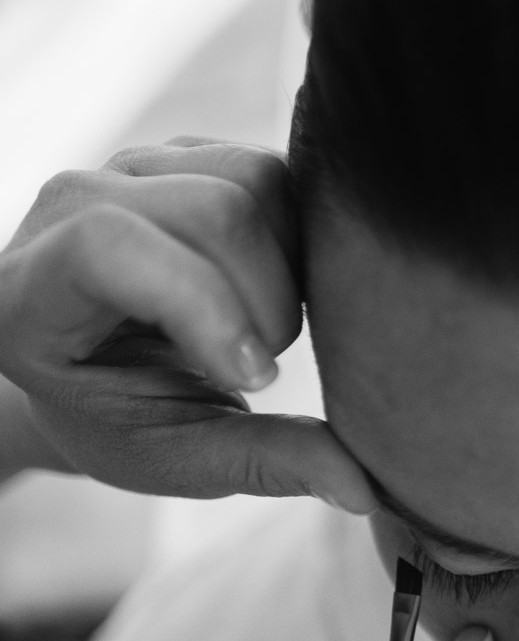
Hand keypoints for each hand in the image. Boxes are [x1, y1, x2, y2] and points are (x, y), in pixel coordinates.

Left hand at [0, 138, 373, 508]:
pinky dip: (302, 234)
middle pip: (213, 211)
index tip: (256, 378)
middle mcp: (71, 204)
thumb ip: (265, 463)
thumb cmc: (122, 417)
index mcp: (31, 291)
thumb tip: (365, 488)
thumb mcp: (180, 455)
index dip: (202, 304)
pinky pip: (277, 169)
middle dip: (271, 299)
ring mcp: (131, 167)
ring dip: (292, 264)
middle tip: (261, 363)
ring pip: (256, 178)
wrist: (96, 362)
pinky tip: (279, 281)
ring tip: (266, 320)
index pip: (109, 248)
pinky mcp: (187, 152)